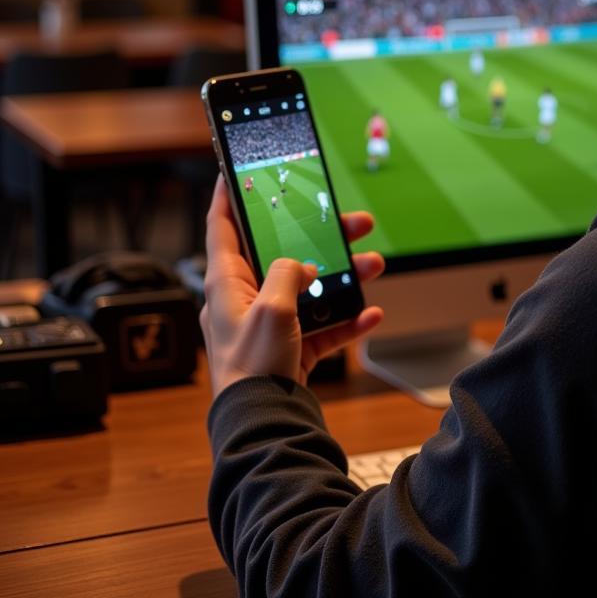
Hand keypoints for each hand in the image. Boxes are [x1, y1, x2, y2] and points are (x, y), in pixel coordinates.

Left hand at [201, 177, 384, 397]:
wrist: (263, 425)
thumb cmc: (252, 367)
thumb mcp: (270, 308)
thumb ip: (287, 274)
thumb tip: (302, 267)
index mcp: (227, 283)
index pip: (222, 228)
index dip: (227, 197)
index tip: (233, 172)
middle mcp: (246, 300)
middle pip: (284, 255)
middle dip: (320, 237)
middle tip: (350, 221)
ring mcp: (270, 325)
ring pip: (311, 289)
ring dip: (344, 277)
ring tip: (374, 265)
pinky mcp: (291, 350)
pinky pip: (323, 326)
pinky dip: (347, 319)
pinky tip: (371, 313)